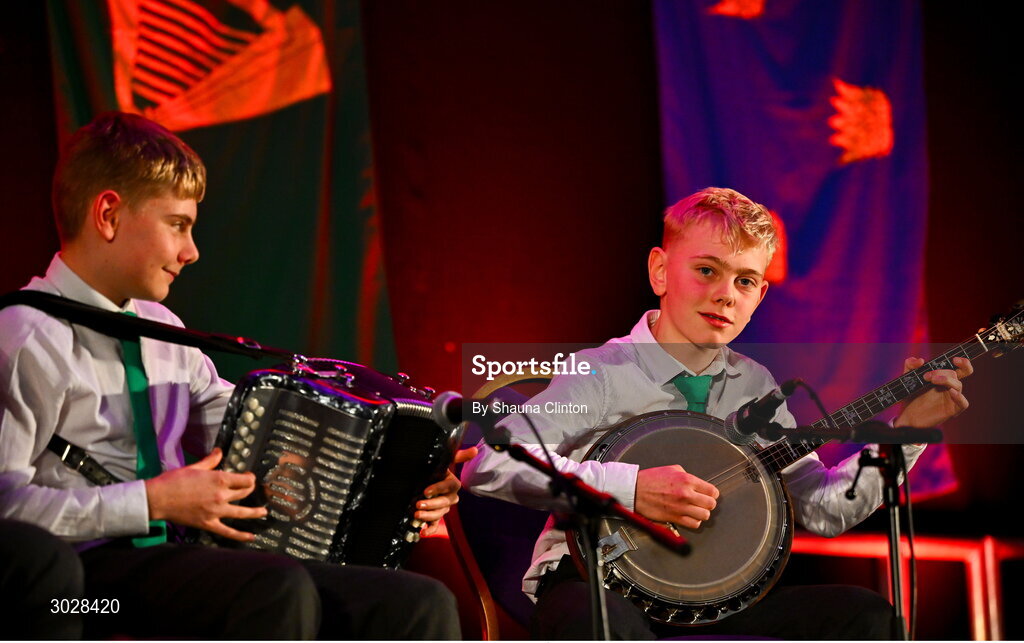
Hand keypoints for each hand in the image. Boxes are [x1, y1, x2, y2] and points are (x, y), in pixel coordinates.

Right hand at [144, 448, 266, 541]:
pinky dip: (240, 535)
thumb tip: (219, 452)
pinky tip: (251, 537)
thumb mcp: (194, 467)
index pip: (245, 479)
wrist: (158, 499)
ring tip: (263, 512)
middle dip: (250, 489)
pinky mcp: (208, 523)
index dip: (249, 477)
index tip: (248, 477)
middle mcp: (221, 495)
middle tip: (250, 489)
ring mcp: (216, 511)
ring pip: (242, 512)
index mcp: (219, 479)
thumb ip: (210, 460)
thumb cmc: (174, 480)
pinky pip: (228, 531)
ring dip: (255, 512)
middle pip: (244, 493)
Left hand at [415, 447, 477, 535]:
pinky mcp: (435, 518)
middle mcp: (450, 497)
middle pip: (444, 503)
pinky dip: (429, 530)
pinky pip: (434, 526)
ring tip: (416, 515)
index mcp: (452, 484)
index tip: (426, 491)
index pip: (449, 486)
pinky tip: (421, 532)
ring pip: (439, 514)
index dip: (438, 488)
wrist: (422, 482)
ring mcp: (443, 509)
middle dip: (431, 504)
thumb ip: (457, 455)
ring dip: (428, 516)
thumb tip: (474, 450)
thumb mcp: (442, 462)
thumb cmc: (433, 471)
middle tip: (417, 504)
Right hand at [635, 465, 718, 529]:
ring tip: (696, 510)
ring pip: (704, 515)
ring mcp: (681, 507)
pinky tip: (689, 517)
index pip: (712, 491)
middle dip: (708, 504)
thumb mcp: (672, 469)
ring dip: (702, 513)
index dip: (712, 494)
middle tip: (702, 503)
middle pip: (711, 504)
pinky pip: (694, 524)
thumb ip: (686, 475)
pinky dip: (694, 522)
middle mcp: (686, 494)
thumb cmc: (651, 479)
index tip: (709, 495)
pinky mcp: (675, 518)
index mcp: (687, 480)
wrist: (636, 490)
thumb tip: (696, 483)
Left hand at [894, 356, 971, 428]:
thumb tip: (920, 360)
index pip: (960, 368)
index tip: (954, 359)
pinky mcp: (952, 409)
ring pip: (958, 385)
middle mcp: (950, 386)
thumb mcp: (907, 378)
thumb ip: (910, 366)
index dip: (963, 362)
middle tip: (926, 376)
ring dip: (946, 380)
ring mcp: (952, 398)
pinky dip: (959, 397)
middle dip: (940, 371)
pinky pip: (963, 403)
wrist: (907, 415)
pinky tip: (951, 392)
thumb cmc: (911, 396)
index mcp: (944, 378)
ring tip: (932, 380)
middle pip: (955, 374)